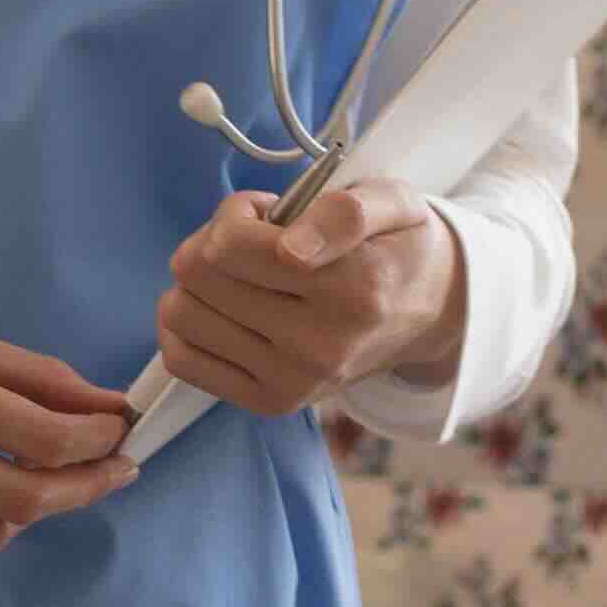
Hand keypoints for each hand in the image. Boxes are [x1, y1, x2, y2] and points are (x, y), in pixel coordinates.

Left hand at [151, 177, 458, 417]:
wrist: (427, 314)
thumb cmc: (396, 248)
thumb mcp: (392, 203)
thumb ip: (345, 212)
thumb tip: (291, 248)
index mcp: (353, 289)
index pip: (228, 245)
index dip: (238, 215)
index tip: (268, 216)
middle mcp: (321, 346)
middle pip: (196, 273)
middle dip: (215, 244)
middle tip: (256, 246)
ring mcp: (294, 382)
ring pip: (179, 314)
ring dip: (200, 285)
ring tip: (246, 279)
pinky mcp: (271, 404)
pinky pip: (181, 359)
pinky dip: (189, 328)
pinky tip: (227, 312)